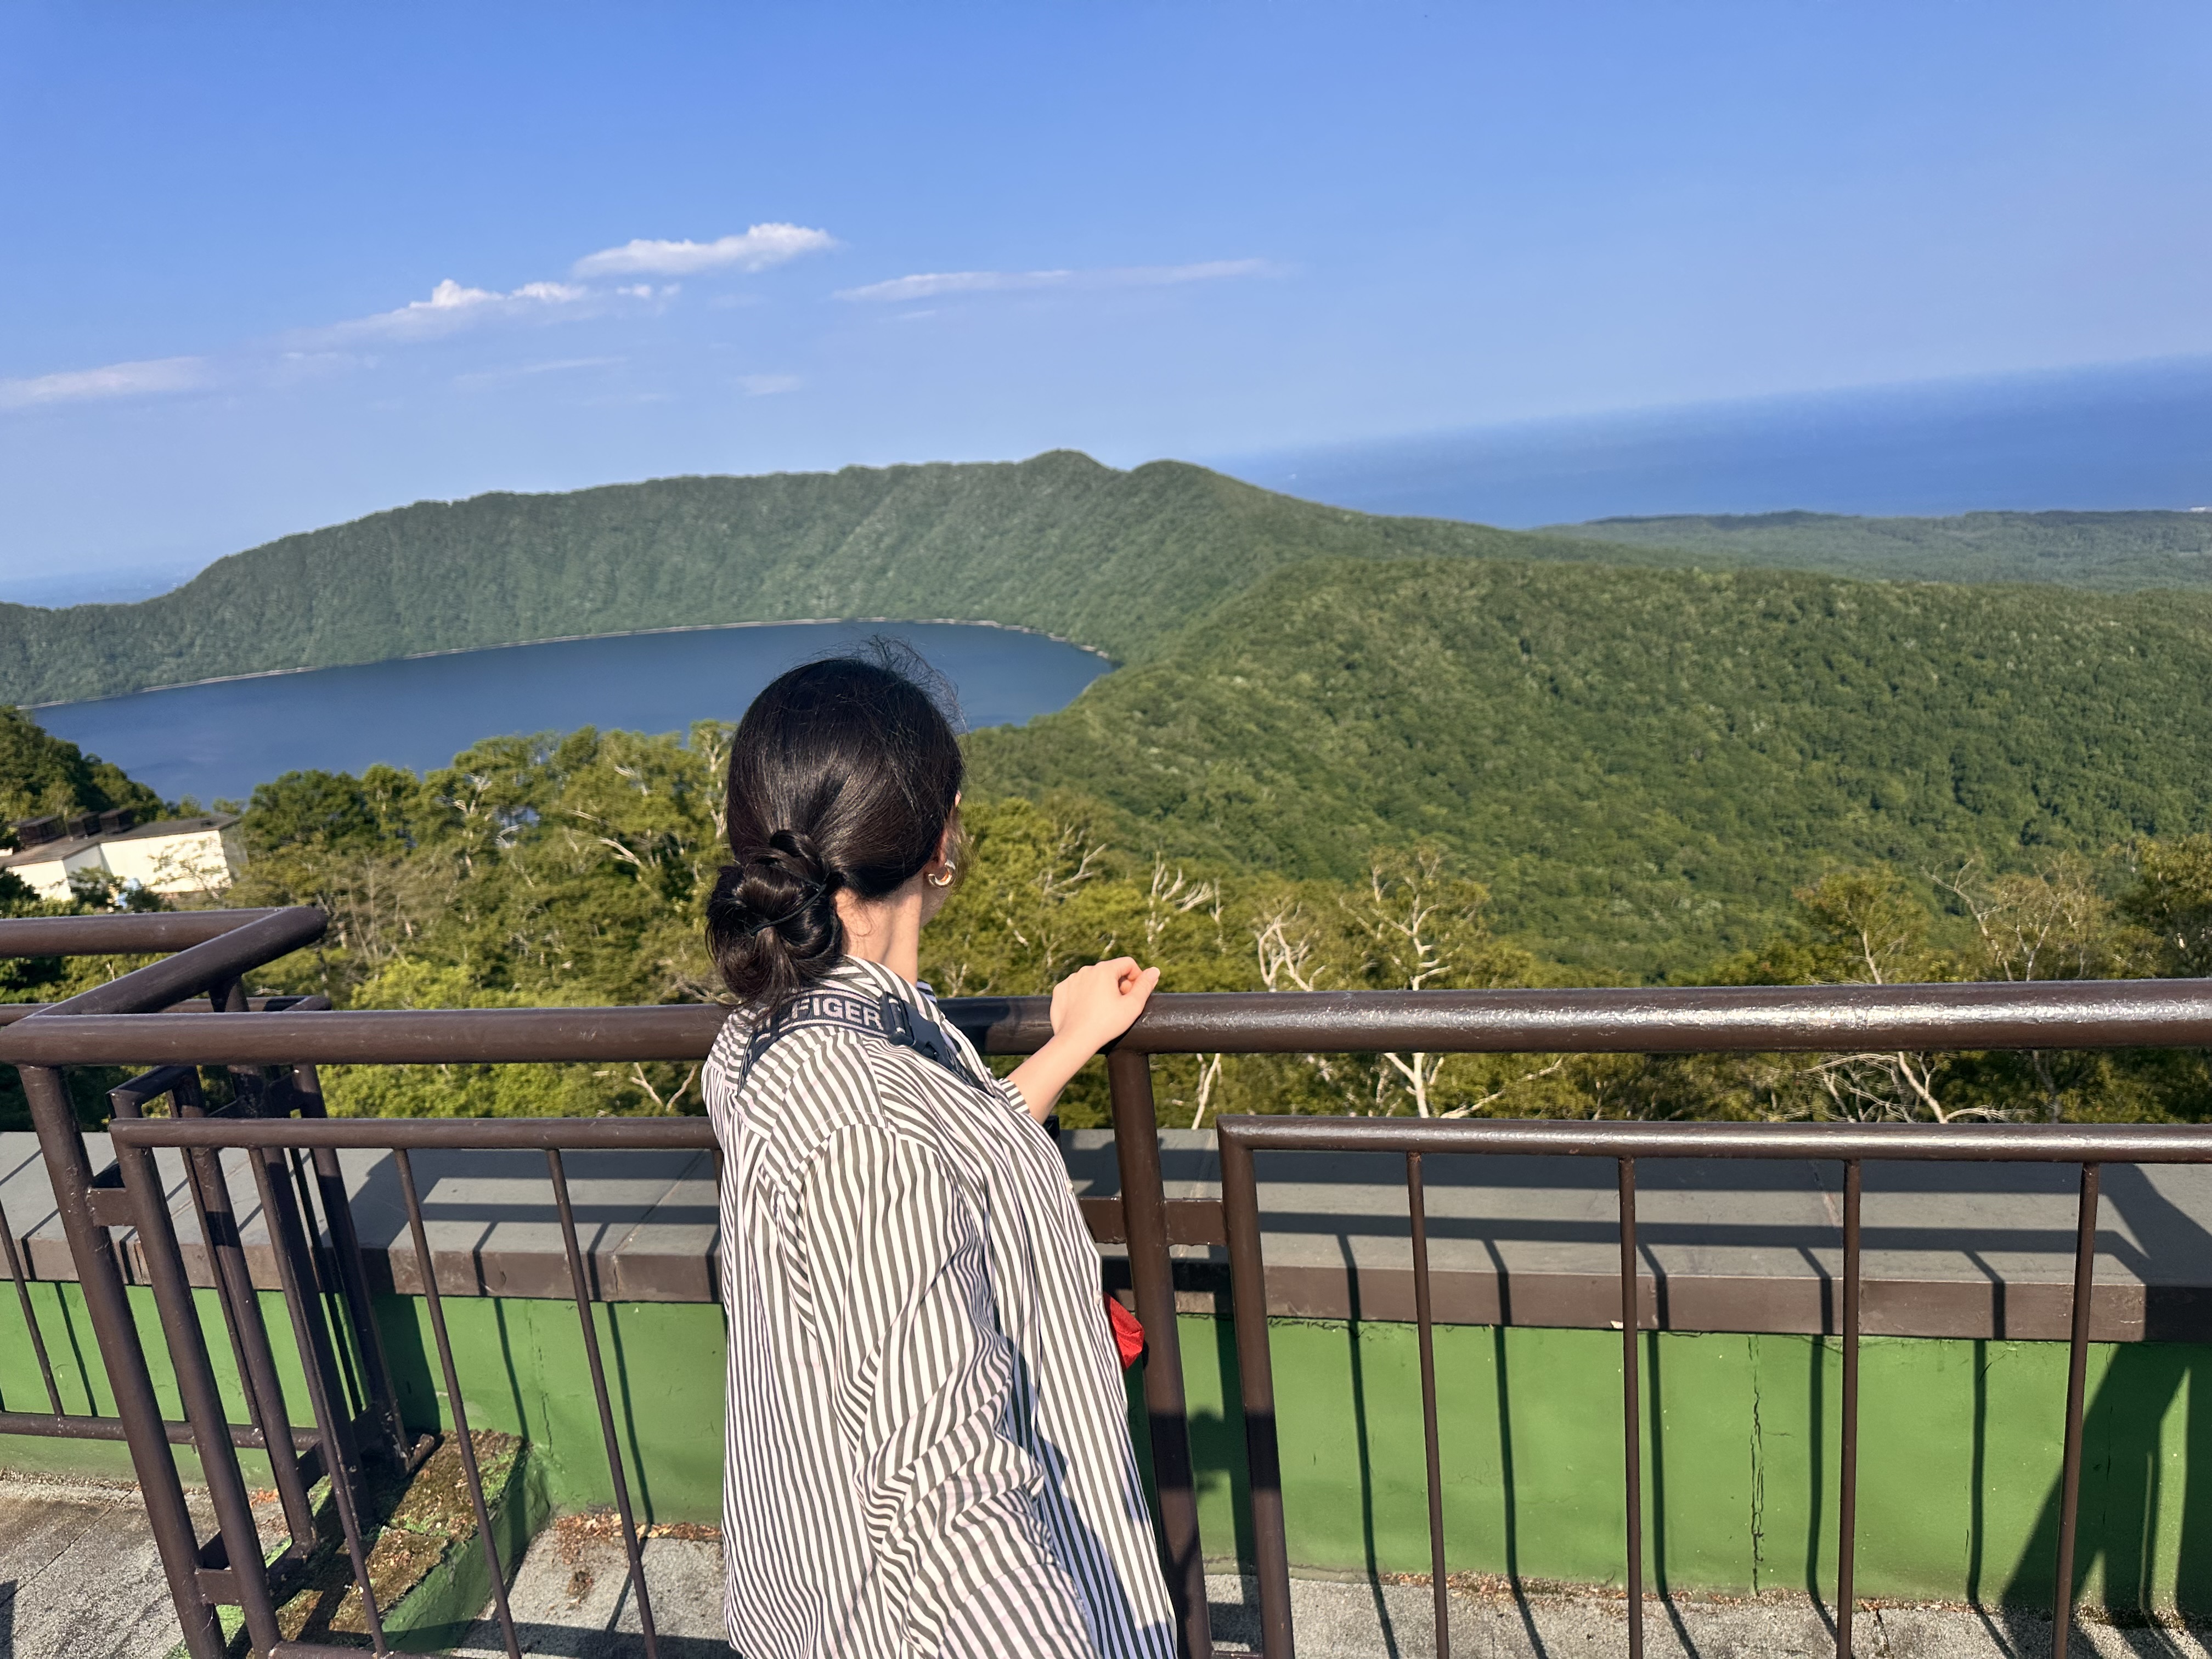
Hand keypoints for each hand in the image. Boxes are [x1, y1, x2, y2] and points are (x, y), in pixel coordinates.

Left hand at [1008, 957, 1160, 1122]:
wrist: (1075, 1040)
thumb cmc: (1107, 1024)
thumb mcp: (1132, 1006)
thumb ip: (1145, 985)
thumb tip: (1154, 971)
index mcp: (1104, 970)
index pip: (1128, 963)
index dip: (1137, 977)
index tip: (1135, 994)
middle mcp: (1086, 970)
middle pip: (1110, 971)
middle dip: (1119, 984)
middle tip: (1122, 1004)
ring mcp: (1070, 980)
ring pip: (1093, 979)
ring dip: (1101, 989)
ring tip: (1104, 1010)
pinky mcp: (1060, 991)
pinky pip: (1077, 988)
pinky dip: (1084, 995)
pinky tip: (1088, 1011)